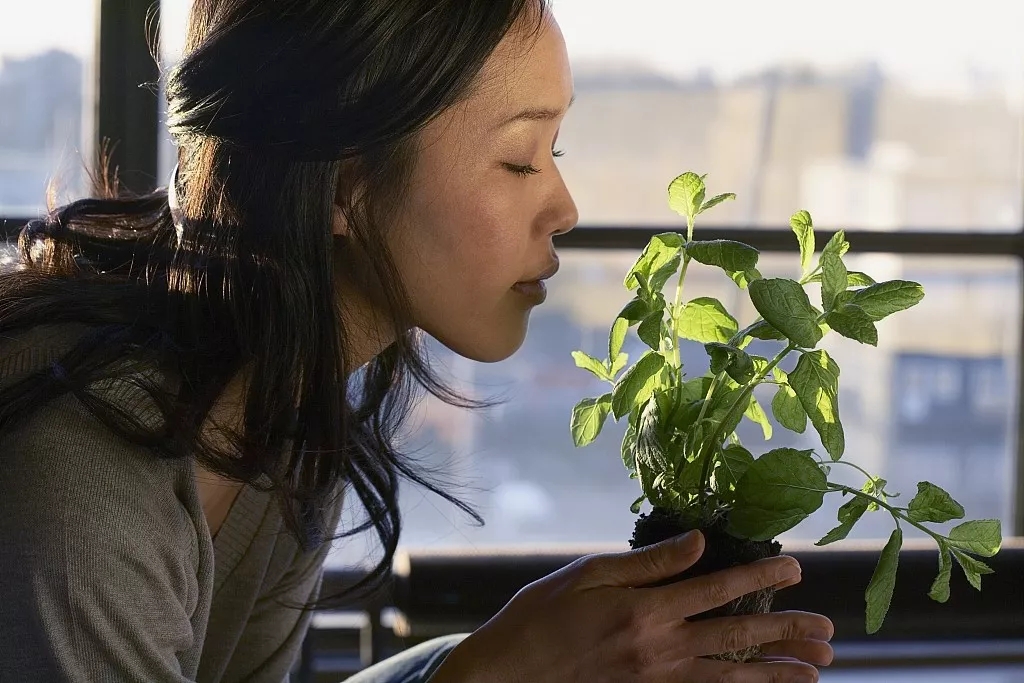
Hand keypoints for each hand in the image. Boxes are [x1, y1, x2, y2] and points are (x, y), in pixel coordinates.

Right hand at [431, 530, 832, 682]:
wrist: (511, 673)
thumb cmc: (542, 615)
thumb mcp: (587, 575)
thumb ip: (648, 563)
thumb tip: (699, 542)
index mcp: (646, 610)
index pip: (717, 590)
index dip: (759, 579)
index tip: (795, 570)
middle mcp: (660, 648)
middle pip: (736, 638)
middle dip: (786, 633)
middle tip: (828, 632)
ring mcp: (657, 677)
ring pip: (730, 674)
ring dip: (776, 671)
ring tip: (817, 669)